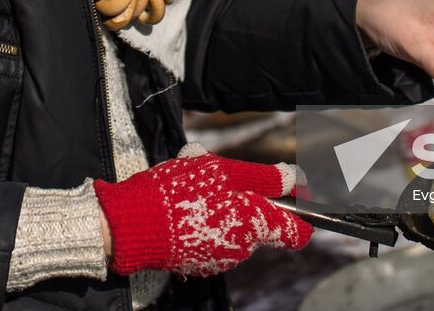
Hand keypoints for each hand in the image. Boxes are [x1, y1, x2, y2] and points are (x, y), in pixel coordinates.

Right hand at [92, 144, 310, 276]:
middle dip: (245, 195)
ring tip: (191, 180)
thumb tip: (295, 178)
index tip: (295, 193)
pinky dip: (204, 218)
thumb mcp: (223, 172)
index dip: (302, 210)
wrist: (132, 225)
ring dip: (220, 202)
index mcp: (254, 225)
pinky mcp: (197, 262)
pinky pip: (211, 236)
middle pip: (258, 219)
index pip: (297, 232)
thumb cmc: (179, 194)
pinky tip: (182, 202)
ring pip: (233, 224)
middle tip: (217, 170)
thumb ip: (263, 178)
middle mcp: (241, 249)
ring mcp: (218, 258)